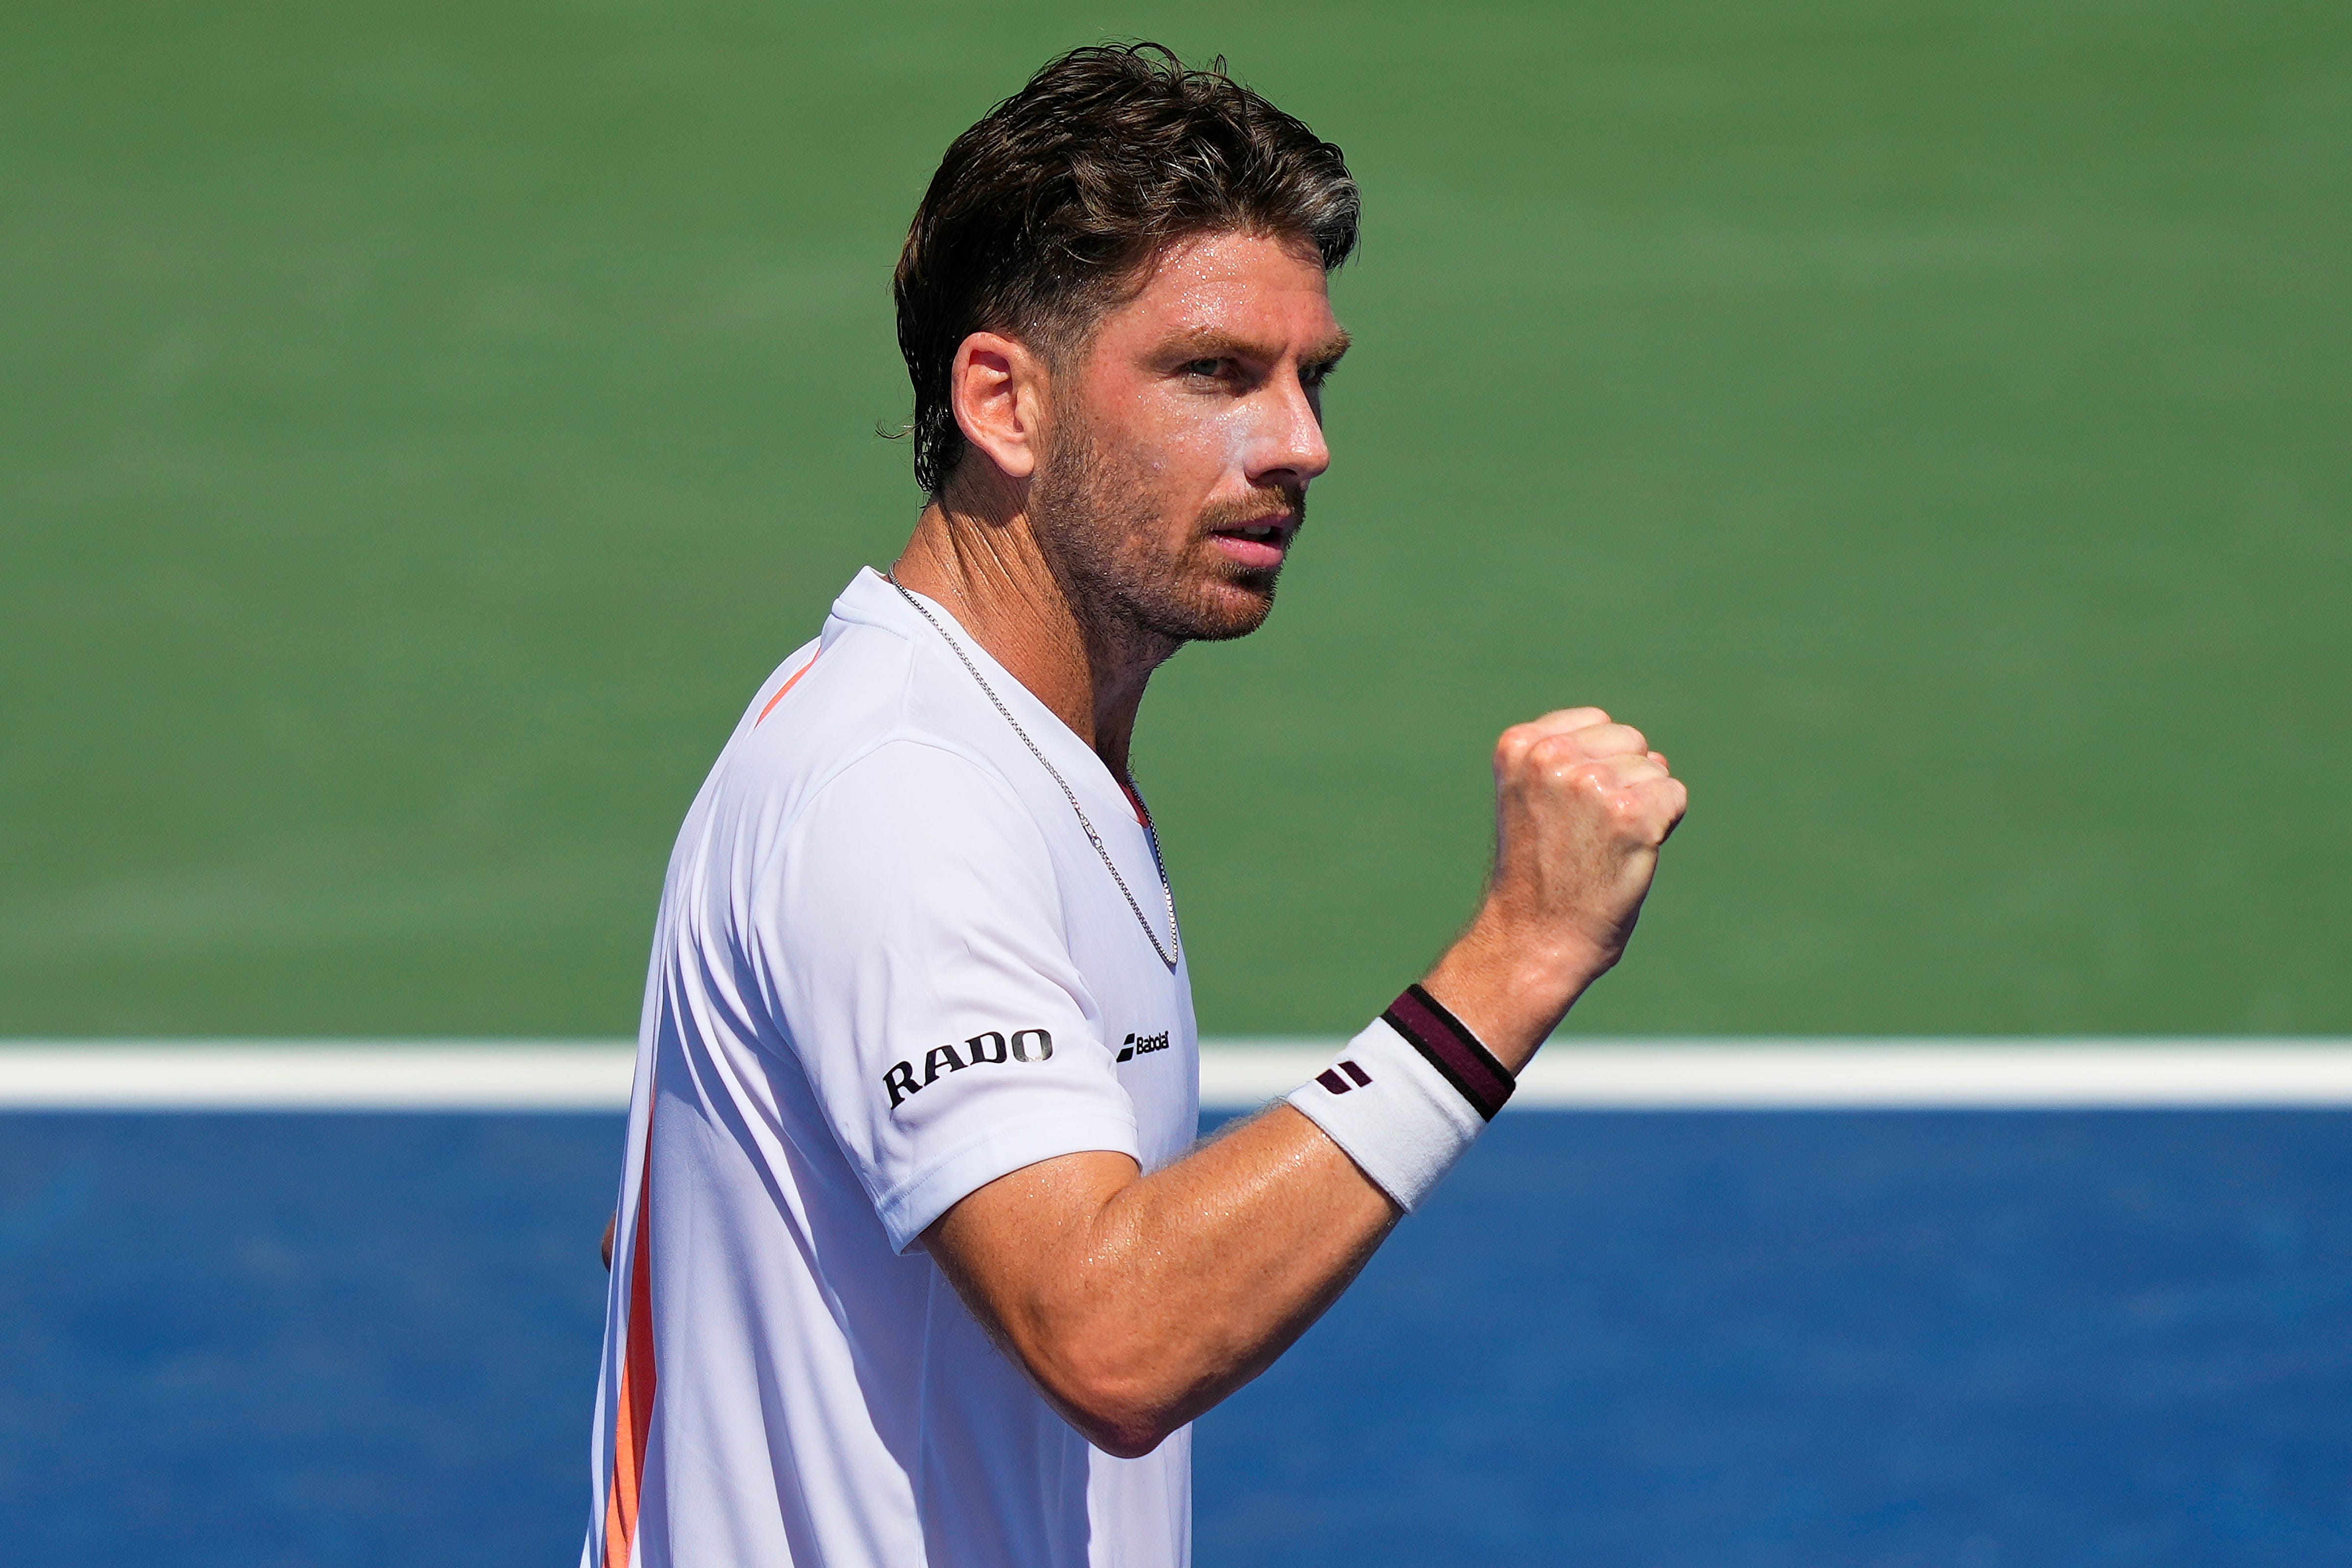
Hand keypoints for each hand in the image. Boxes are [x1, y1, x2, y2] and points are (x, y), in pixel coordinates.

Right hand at [1424, 707, 1686, 1067]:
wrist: (1535, 936)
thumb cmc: (1539, 872)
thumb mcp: (1531, 795)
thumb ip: (1568, 758)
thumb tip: (1654, 754)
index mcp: (1520, 744)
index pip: (1596, 723)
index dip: (1596, 767)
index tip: (1568, 812)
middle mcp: (1553, 756)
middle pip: (1630, 741)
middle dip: (1624, 781)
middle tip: (1590, 833)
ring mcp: (1592, 783)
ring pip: (1655, 769)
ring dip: (1643, 806)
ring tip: (1605, 846)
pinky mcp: (1631, 813)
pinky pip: (1674, 797)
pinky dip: (1663, 826)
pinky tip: (1628, 853)